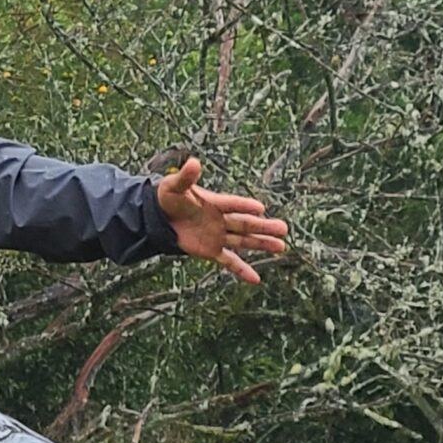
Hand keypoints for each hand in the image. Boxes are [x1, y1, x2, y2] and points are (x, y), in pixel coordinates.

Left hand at [148, 149, 287, 284]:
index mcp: (215, 202)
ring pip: (243, 241)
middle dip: (263, 227)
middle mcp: (221, 219)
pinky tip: (256, 280)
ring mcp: (218, 236)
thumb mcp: (174, 186)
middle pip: (245, 224)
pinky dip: (242, 271)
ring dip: (261, 245)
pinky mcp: (211, 250)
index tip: (259, 208)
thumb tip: (193, 162)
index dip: (244, 206)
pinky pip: (229, 262)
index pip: (232, 204)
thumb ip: (185, 177)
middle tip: (283, 229)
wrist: (159, 217)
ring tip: (281, 247)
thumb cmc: (169, 198)